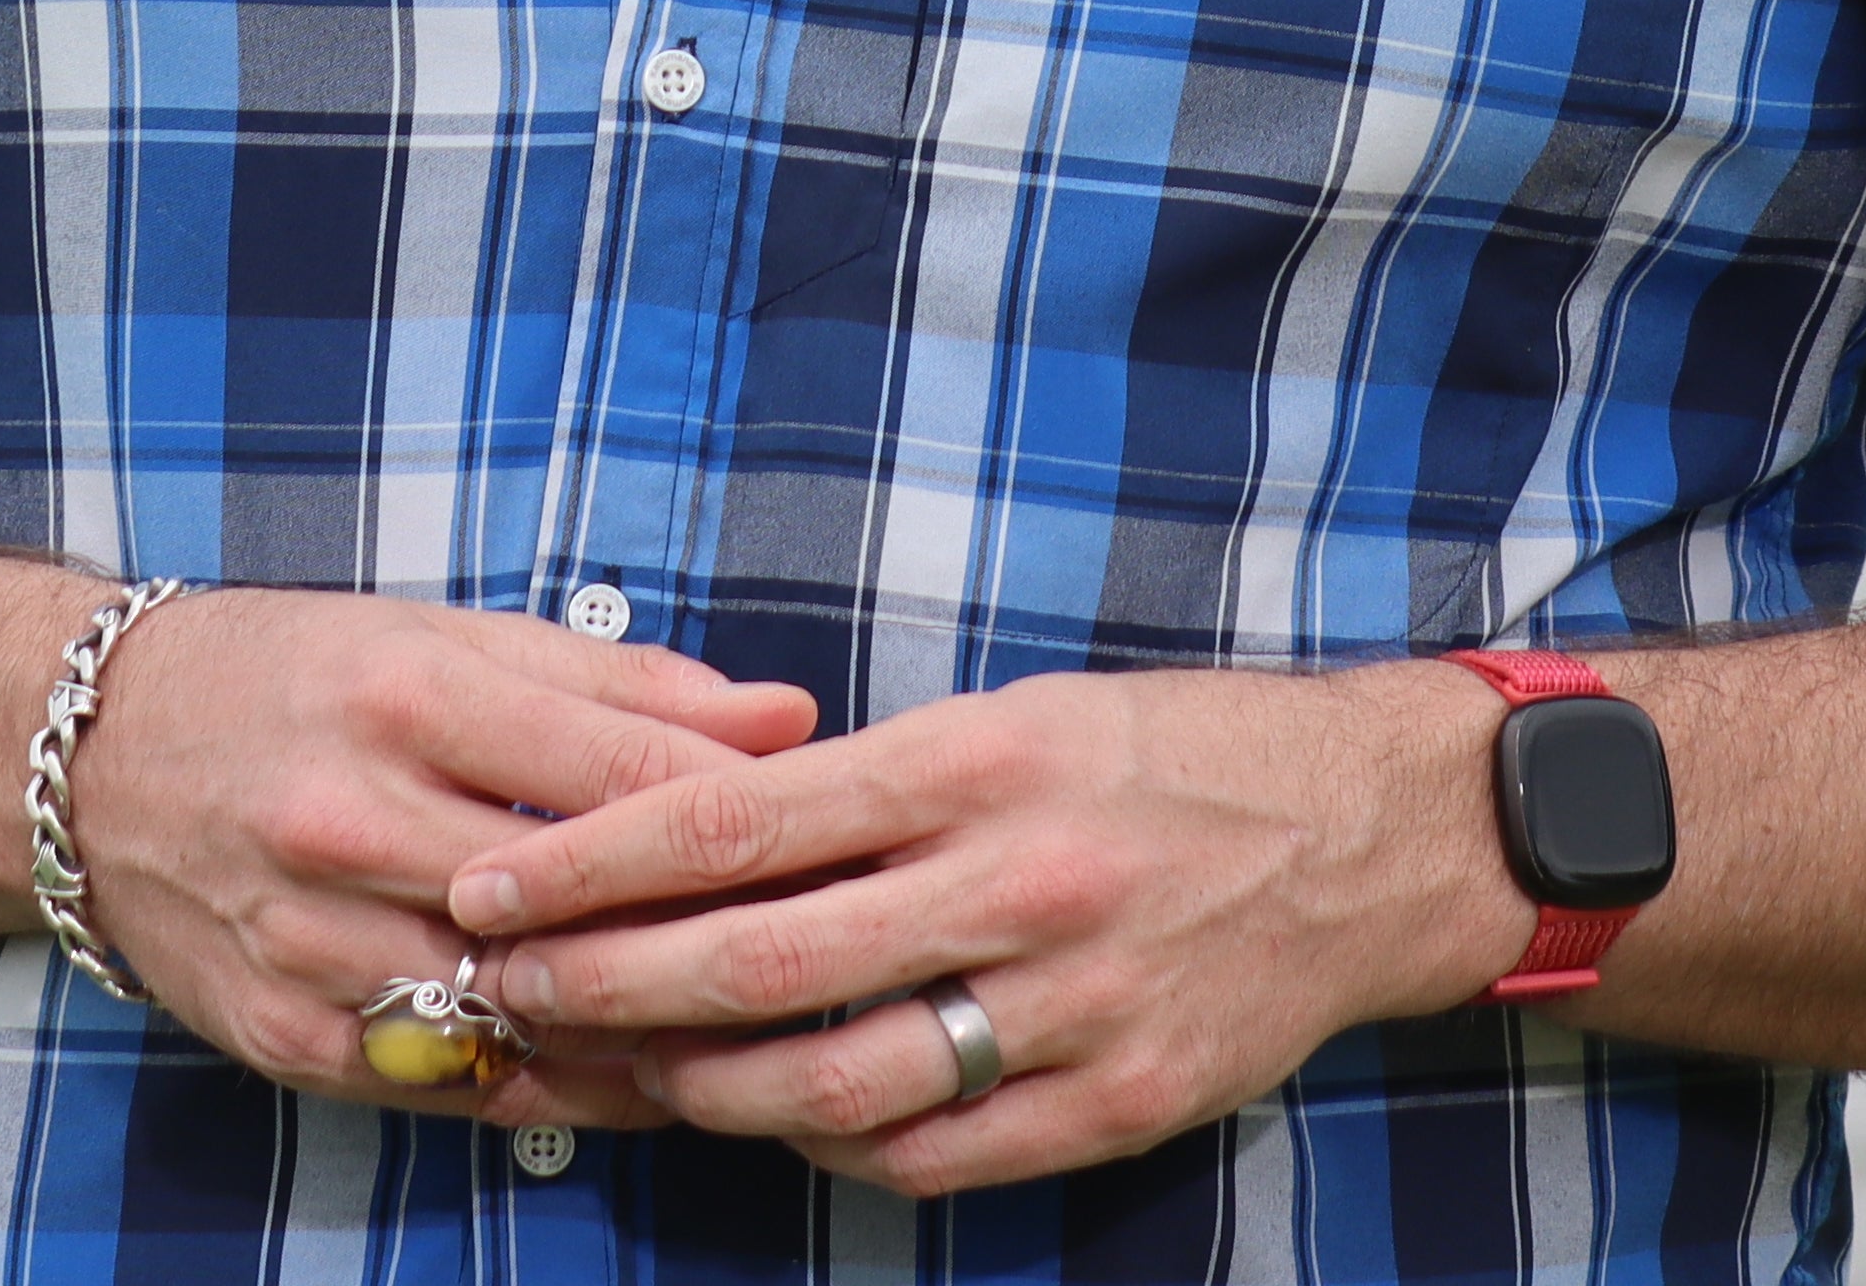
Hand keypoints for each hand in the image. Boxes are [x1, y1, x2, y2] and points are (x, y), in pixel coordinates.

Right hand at [72, 592, 819, 1136]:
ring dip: (650, 1033)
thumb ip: (622, 685)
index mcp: (411, 695)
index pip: (623, 772)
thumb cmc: (296, 674)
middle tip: (832, 954)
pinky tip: (643, 1078)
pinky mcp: (290, 1036)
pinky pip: (456, 1084)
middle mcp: (358, 822)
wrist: (94, 755)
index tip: (839, 830)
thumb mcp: (447, 636)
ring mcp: (316, 942)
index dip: (747, 812)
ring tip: (762, 1035)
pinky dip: (559, 1086)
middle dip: (715, 934)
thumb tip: (787, 715)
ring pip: (529, 1016)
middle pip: (583, 906)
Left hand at [450, 659, 1526, 1193]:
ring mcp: (1065, 1010)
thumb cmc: (1170, 754)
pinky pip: (926, 1152)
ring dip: (697, 1088)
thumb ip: (877, 783)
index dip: (598, 859)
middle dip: (607, 986)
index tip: (497, 882)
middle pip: (758, 963)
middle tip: (506, 989)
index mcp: (977, 761)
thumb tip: (706, 829)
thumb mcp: (1020, 715)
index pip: (738, 818)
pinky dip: (825, 1142)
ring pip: (827, 1082)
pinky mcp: (1111, 1105)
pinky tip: (768, 1116)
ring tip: (615, 1069)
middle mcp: (1012, 884)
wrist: (1368, 836)